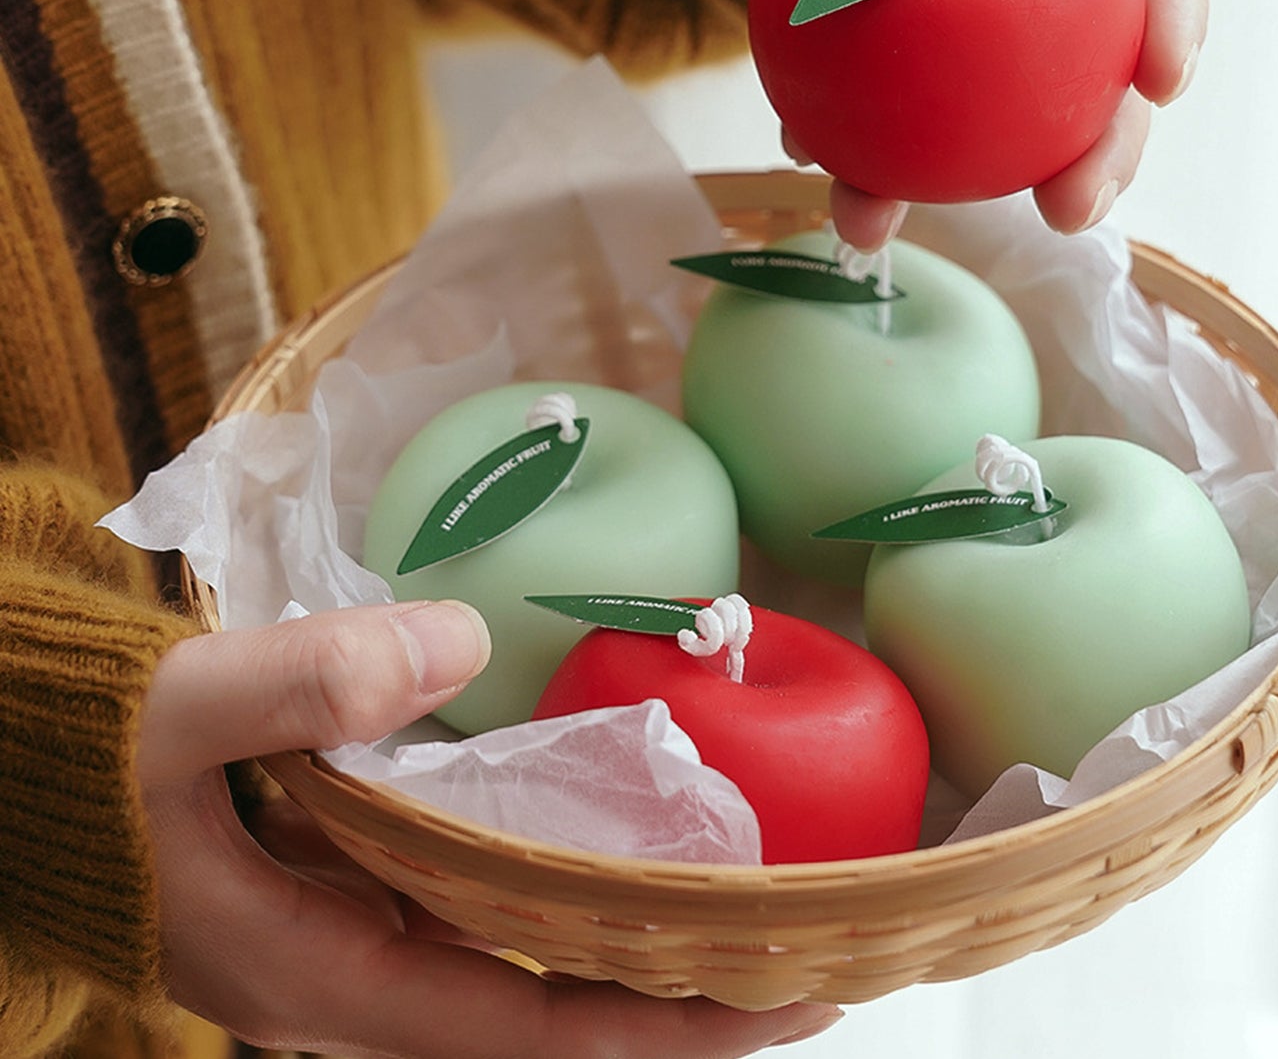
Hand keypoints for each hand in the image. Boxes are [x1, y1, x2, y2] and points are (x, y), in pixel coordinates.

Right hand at [139, 602, 841, 1056]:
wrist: (42, 789)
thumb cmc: (98, 768)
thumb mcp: (181, 713)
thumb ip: (304, 680)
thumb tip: (456, 647)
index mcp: (327, 972)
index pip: (533, 1030)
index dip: (666, 1030)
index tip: (789, 994)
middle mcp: (364, 985)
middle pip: (555, 1021)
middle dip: (683, 1005)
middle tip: (810, 948)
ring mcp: (366, 952)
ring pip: (530, 979)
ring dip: (637, 957)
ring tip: (750, 906)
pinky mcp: (362, 909)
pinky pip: (493, 928)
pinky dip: (571, 906)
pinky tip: (624, 855)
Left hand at [682, 0, 1205, 247]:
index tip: (1165, 81)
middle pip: (1095, 36)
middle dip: (1099, 135)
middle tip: (1073, 208)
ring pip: (1014, 95)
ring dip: (982, 178)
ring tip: (907, 225)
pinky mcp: (909, 40)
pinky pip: (917, 109)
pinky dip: (887, 159)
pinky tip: (849, 195)